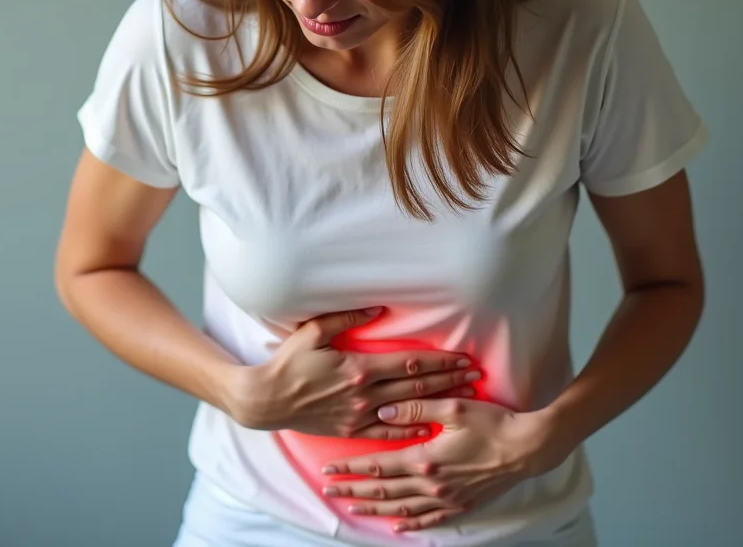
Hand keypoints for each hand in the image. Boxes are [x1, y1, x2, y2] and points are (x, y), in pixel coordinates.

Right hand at [227, 308, 480, 440]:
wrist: (266, 400)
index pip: (410, 363)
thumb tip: (378, 308)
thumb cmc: (288, 362)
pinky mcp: (351, 430)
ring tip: (465, 399)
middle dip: (450, 380)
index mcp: (359, 368)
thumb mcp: (313, 332)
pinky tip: (432, 428)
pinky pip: (388, 433)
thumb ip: (346, 319)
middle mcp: (364, 394)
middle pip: (417, 386)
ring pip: (409, 409)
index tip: (463, 358)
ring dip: (439, 403)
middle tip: (476, 376)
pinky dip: (412, 430)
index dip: (441, 361)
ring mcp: (359, 415)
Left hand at [319, 398, 571, 532]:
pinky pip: (430, 520)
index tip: (329, 470)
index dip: (351, 468)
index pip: (378, 466)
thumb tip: (382, 411)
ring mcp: (447, 498)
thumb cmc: (493, 423)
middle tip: (329, 491)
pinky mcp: (461, 504)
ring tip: (353, 509)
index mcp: (425, 459)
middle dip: (354, 490)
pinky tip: (397, 527)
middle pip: (384, 491)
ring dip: (375, 510)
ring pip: (402, 509)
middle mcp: (432, 484)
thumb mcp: (453, 408)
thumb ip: (415, 407)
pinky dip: (411, 524)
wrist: (528, 448)